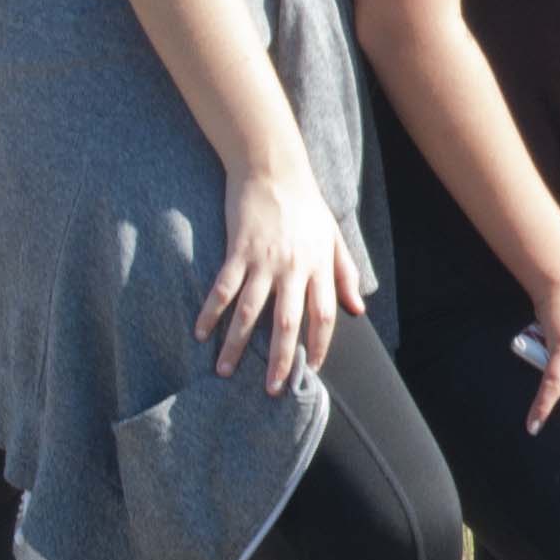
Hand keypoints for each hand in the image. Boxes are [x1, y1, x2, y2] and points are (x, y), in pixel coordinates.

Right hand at [204, 157, 354, 393]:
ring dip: (237, 344)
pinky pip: (223, 288)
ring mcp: (264, 260)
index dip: (318, 345)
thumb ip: (346, 273)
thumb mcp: (334, 237)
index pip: (324, 315)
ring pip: (250, 312)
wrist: (274, 169)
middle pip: (289, 322)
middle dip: (279, 359)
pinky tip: (201, 333)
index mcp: (319, 266)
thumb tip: (358, 309)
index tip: (310, 371)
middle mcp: (294, 268)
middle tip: (271, 390)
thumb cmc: (306, 204)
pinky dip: (211, 312)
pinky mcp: (237, 250)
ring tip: (225, 372)